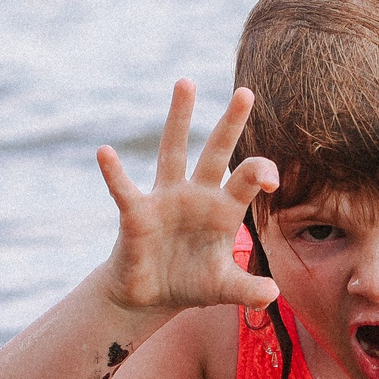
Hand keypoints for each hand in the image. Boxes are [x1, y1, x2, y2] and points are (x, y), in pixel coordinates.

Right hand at [96, 80, 281, 314]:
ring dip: (180, 117)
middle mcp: (198, 194)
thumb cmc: (191, 283)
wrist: (151, 296)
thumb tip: (273, 293)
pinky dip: (114, 172)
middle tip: (246, 91)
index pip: (247, 179)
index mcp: (224, 208)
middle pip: (217, 151)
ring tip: (186, 82)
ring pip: (174, 150)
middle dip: (231, 123)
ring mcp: (167, 198)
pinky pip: (124, 188)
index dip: (261, 172)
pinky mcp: (137, 212)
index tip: (270, 180)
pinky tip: (105, 152)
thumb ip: (247, 290)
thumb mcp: (223, 289)